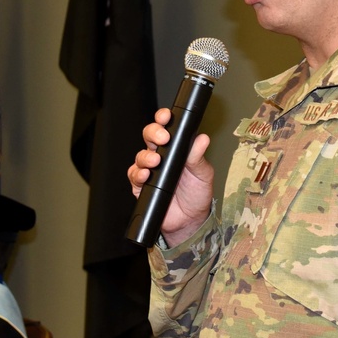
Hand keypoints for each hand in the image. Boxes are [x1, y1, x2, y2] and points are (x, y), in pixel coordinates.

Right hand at [127, 108, 214, 246]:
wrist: (190, 221)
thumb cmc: (197, 194)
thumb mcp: (203, 174)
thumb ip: (199, 156)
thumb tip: (202, 138)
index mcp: (176, 149)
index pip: (166, 127)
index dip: (163, 119)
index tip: (166, 116)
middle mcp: (161, 156)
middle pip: (149, 137)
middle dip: (153, 133)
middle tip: (162, 138)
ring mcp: (150, 170)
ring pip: (140, 155)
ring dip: (146, 156)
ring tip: (155, 161)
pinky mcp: (141, 186)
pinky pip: (134, 175)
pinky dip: (138, 173)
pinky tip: (146, 175)